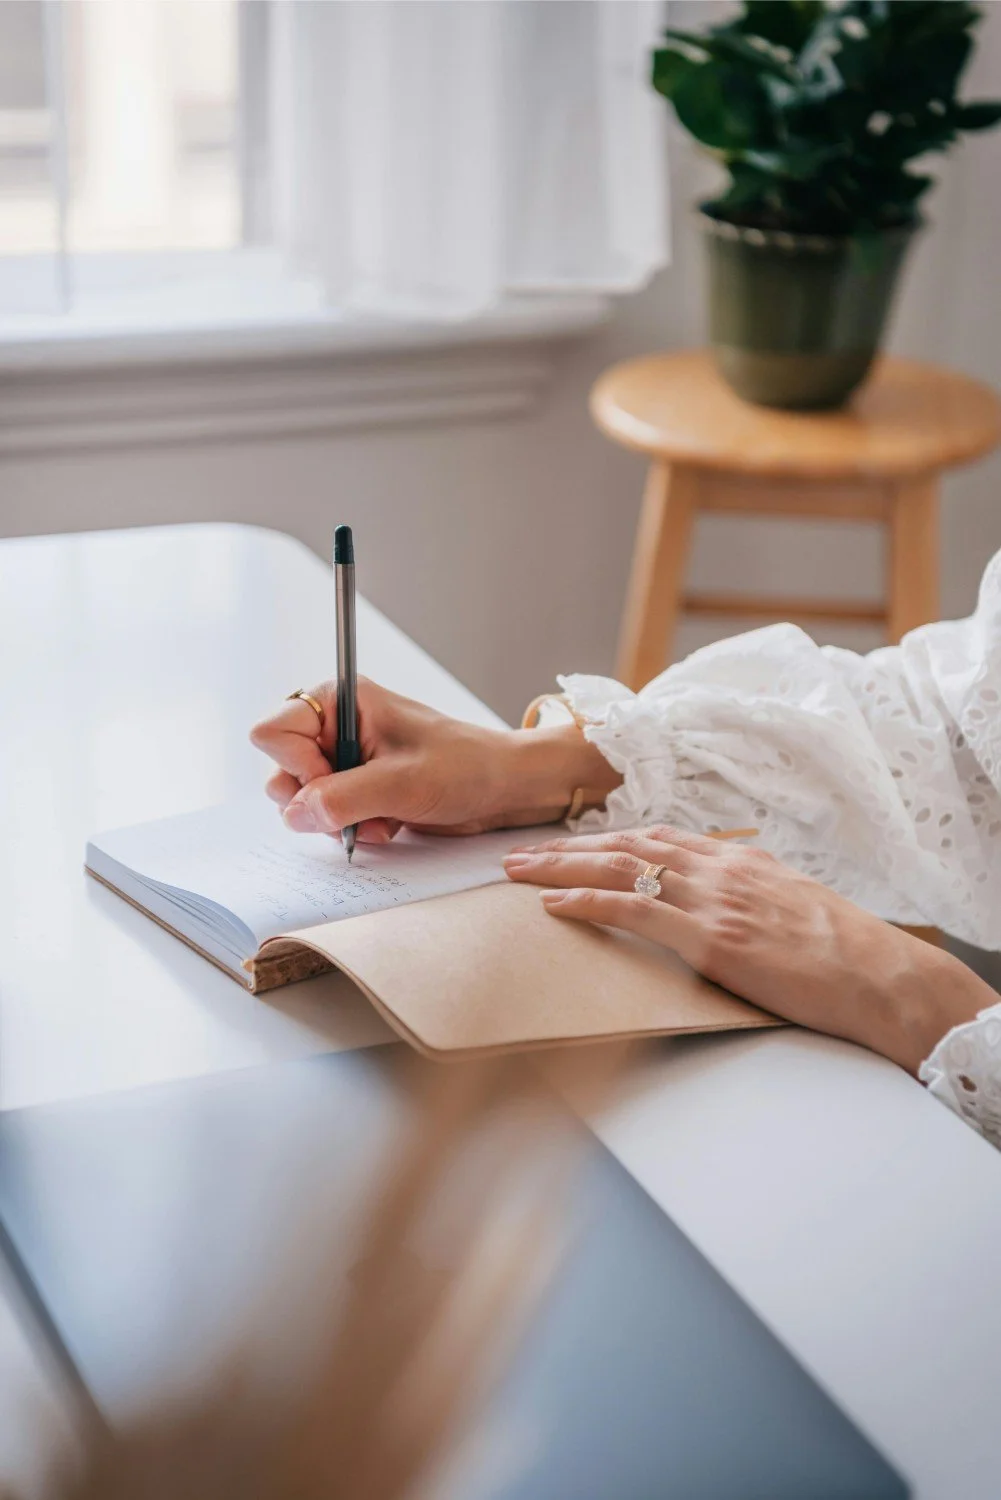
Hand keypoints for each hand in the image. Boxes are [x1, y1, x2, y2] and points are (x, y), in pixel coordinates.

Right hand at [250, 678, 618, 843]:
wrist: (503, 788)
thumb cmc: (465, 766)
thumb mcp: (402, 783)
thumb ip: (342, 798)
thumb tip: (296, 814)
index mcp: (340, 702)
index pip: (273, 732)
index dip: (296, 766)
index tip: (334, 783)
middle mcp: (335, 727)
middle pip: (280, 770)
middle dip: (315, 801)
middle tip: (358, 808)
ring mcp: (344, 759)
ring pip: (301, 800)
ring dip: (337, 820)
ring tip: (380, 818)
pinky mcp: (357, 788)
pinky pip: (327, 816)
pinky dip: (352, 829)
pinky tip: (387, 825)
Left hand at [503, 825, 992, 1072]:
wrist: (882, 976)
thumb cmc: (846, 952)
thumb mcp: (792, 907)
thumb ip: (750, 897)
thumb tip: (723, 904)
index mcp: (740, 861)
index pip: (658, 839)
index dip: (608, 840)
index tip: (572, 843)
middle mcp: (720, 870)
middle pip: (627, 846)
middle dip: (567, 847)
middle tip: (520, 851)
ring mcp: (714, 900)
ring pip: (620, 869)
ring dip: (561, 867)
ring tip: (518, 870)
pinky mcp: (711, 938)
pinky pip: (634, 911)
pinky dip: (588, 902)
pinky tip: (554, 904)